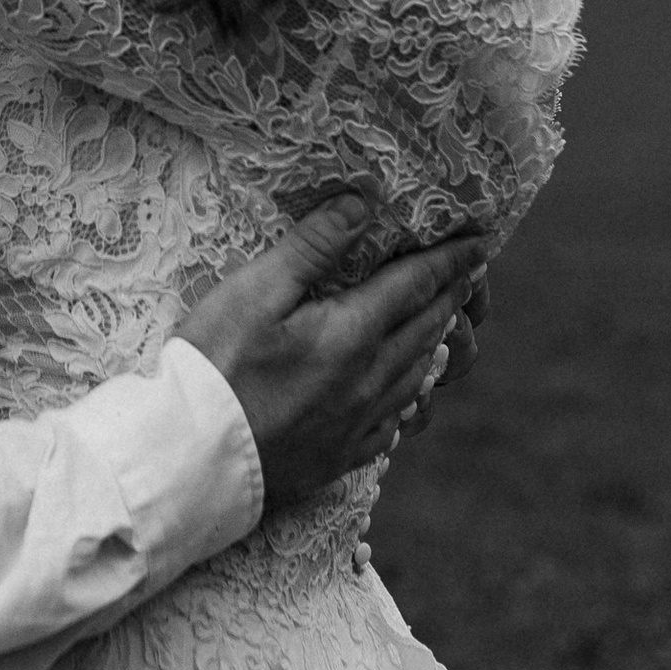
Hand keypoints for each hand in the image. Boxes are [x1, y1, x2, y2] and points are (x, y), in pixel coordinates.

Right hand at [177, 198, 488, 512]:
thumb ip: (310, 248)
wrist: (189, 463)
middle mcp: (368, 381)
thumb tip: (361, 206)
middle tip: (468, 274)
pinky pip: (395, 423)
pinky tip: (404, 394)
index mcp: (352, 335)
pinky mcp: (339, 457)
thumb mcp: (252, 293)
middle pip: (424, 330)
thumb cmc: (212, 368)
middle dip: (449, 296)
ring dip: (434, 343)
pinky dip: (408, 396)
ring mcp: (357, 425)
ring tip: (442, 323)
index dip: (451, 260)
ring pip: (415, 377)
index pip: (416, 286)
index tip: (481, 242)